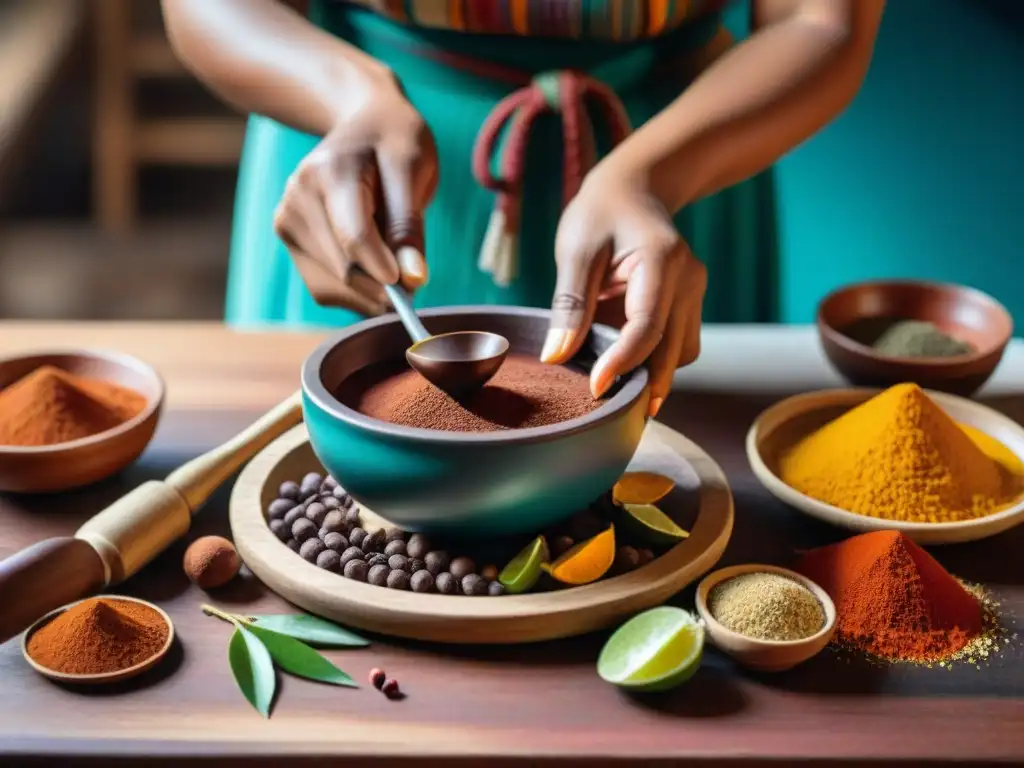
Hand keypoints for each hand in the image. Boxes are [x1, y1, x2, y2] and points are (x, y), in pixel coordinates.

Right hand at [273, 71, 437, 315]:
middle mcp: (298, 197)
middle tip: (415, 280)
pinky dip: (355, 291)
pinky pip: (324, 289)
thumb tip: (413, 280)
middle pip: (344, 268)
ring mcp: (286, 220)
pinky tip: (370, 264)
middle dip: (384, 286)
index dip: (386, 270)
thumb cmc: (394, 143)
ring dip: (370, 291)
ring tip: (390, 257)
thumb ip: (409, 226)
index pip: (355, 237)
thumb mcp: (414, 170)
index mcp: (330, 171)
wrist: (362, 123)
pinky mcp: (288, 240)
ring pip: (333, 287)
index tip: (414, 285)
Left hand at [542, 169, 705, 417]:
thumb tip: (557, 357)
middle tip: (613, 415)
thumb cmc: (599, 214)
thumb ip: (569, 303)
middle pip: (671, 348)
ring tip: (615, 387)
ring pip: (680, 352)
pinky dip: (656, 358)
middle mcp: (688, 278)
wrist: (635, 189)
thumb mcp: (576, 251)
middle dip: (643, 385)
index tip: (595, 389)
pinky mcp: (691, 303)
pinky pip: (679, 344)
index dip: (623, 362)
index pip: (647, 325)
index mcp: (661, 259)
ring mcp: (695, 291)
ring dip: (651, 373)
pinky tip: (627, 362)